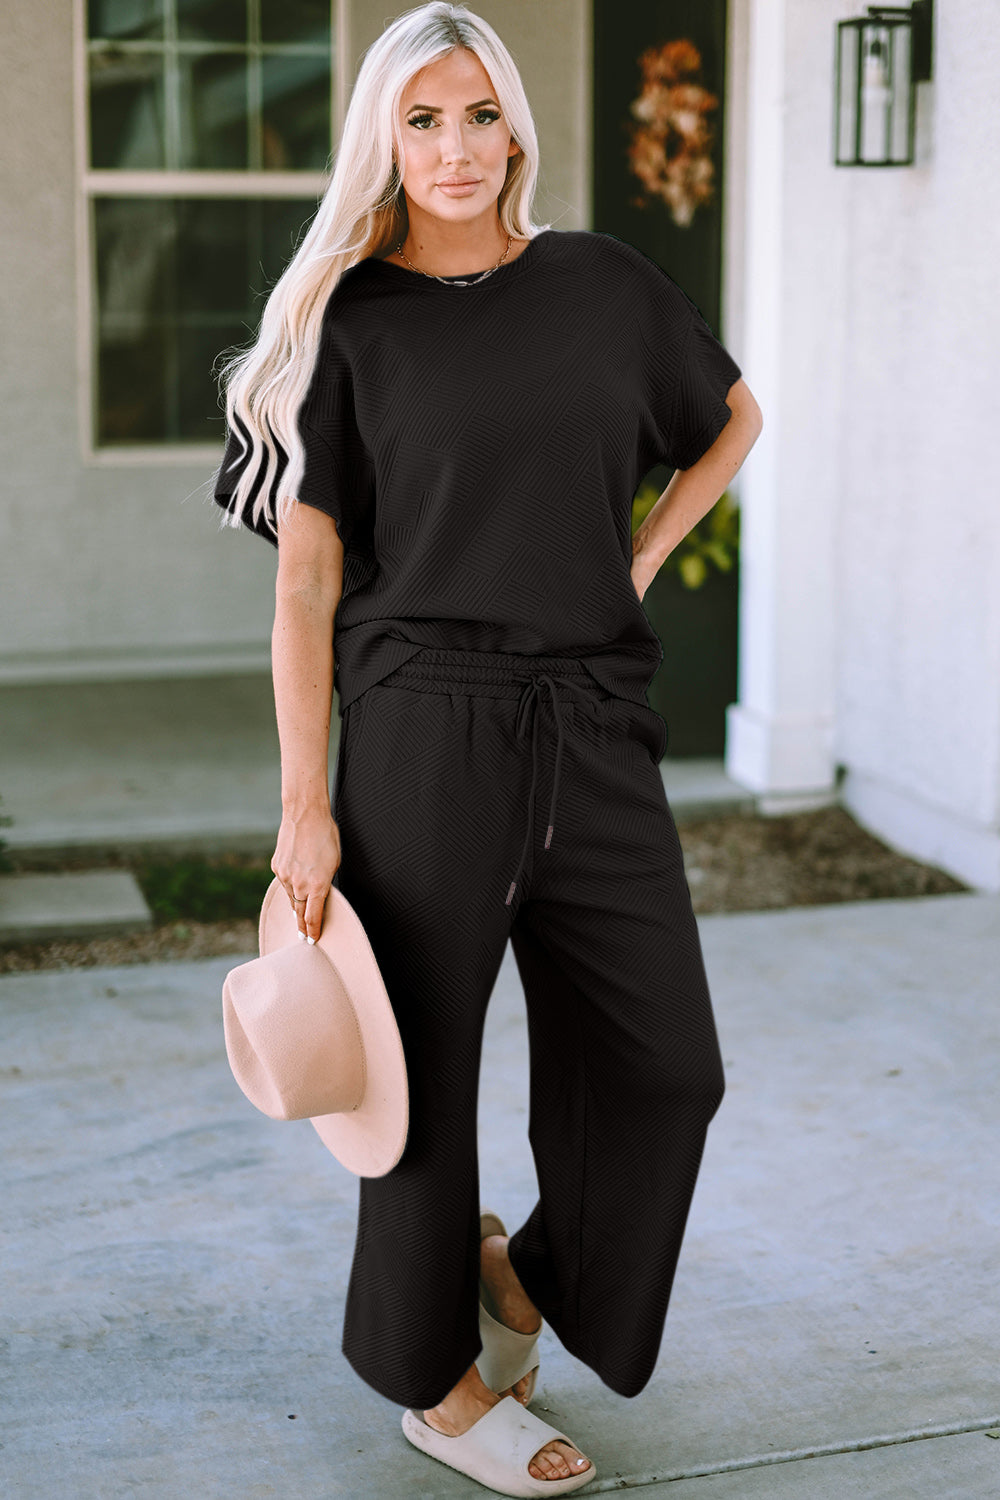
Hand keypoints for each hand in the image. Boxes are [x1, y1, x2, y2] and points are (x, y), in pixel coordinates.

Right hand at [271, 806, 341, 943]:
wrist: (305, 815)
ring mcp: (285, 876)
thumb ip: (326, 883)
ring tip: (299, 914)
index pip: (313, 918)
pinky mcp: (277, 867)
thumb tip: (319, 896)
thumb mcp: (334, 863)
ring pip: (291, 898)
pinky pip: (284, 883)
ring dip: (296, 905)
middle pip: (299, 913)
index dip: (313, 931)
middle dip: (302, 925)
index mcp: (318, 886)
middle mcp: (299, 884)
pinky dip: (290, 887)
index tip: (313, 939)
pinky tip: (294, 886)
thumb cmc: (326, 836)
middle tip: (304, 936)